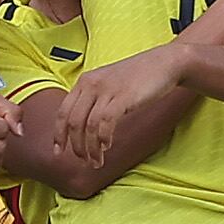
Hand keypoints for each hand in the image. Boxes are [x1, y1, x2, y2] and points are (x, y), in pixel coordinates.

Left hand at [58, 41, 185, 164]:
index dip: (59, 135)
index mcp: (84, 82)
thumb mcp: (109, 84)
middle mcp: (91, 84)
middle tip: (83, 160)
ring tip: (97, 161)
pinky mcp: (123, 96)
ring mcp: (107, 90)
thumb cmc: (138, 76)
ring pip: (88, 125)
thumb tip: (84, 127)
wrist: (165, 62)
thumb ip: (94, 100)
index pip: (62, 112)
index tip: (59, 152)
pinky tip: (107, 146)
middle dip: (75, 146)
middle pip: (73, 122)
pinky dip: (104, 138)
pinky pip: (105, 122)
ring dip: (91, 148)